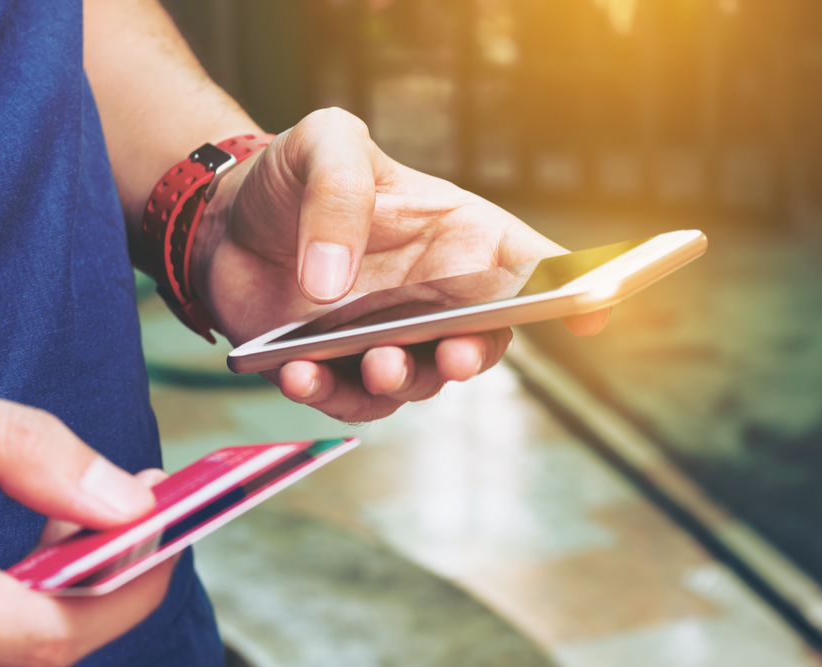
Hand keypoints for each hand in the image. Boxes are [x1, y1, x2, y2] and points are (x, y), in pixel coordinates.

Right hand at [0, 360, 173, 666]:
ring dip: (72, 596)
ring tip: (87, 519)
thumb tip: (124, 499)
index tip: (170, 519)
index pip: (35, 631)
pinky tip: (39, 554)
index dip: (124, 583)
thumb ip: (10, 447)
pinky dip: (27, 610)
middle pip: (35, 657)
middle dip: (111, 584)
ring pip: (10, 663)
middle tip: (140, 504)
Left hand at [192, 108, 607, 421]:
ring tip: (370, 362)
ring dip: (400, 380)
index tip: (596, 309)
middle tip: (452, 351)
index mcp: (452, 233)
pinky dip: (327, 394)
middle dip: (476, 352)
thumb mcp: (323, 142)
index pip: (525, 262)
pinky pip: (348, 397)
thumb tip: (335, 286)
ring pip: (418, 379)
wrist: (225, 218)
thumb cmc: (291, 172)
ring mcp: (387, 336)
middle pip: (483, 337)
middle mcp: (432, 293)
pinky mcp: (337, 368)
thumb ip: (339, 195)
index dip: (571, 287)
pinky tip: (296, 373)